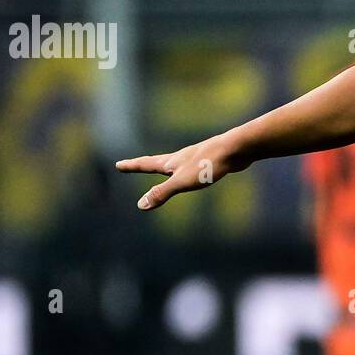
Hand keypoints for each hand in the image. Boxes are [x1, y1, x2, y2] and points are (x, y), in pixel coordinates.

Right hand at [115, 133, 246, 209]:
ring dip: (166, 165)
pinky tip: (196, 170)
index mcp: (171, 162)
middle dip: (144, 164)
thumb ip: (162, 193)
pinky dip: (186, 169)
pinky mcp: (210, 161)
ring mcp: (195, 158)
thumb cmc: (208, 164)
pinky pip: (193, 166)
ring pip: (176, 162)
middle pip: (157, 161)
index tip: (118, 164)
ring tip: (163, 166)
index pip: (145, 164)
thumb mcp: (182, 182)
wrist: (236, 149)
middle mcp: (181, 158)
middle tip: (133, 164)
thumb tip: (140, 205)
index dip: (131, 166)